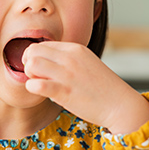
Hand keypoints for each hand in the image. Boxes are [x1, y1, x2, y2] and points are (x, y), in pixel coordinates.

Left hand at [22, 41, 148, 133]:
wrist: (120, 105)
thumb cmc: (102, 88)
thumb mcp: (86, 63)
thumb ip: (67, 60)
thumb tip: (45, 63)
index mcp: (75, 49)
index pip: (41, 45)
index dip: (35, 58)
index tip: (40, 70)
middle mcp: (70, 58)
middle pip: (33, 51)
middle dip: (28, 64)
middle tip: (36, 77)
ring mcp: (67, 74)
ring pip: (32, 64)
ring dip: (30, 76)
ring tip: (40, 85)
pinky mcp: (65, 92)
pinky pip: (37, 85)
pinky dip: (33, 88)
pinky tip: (42, 93)